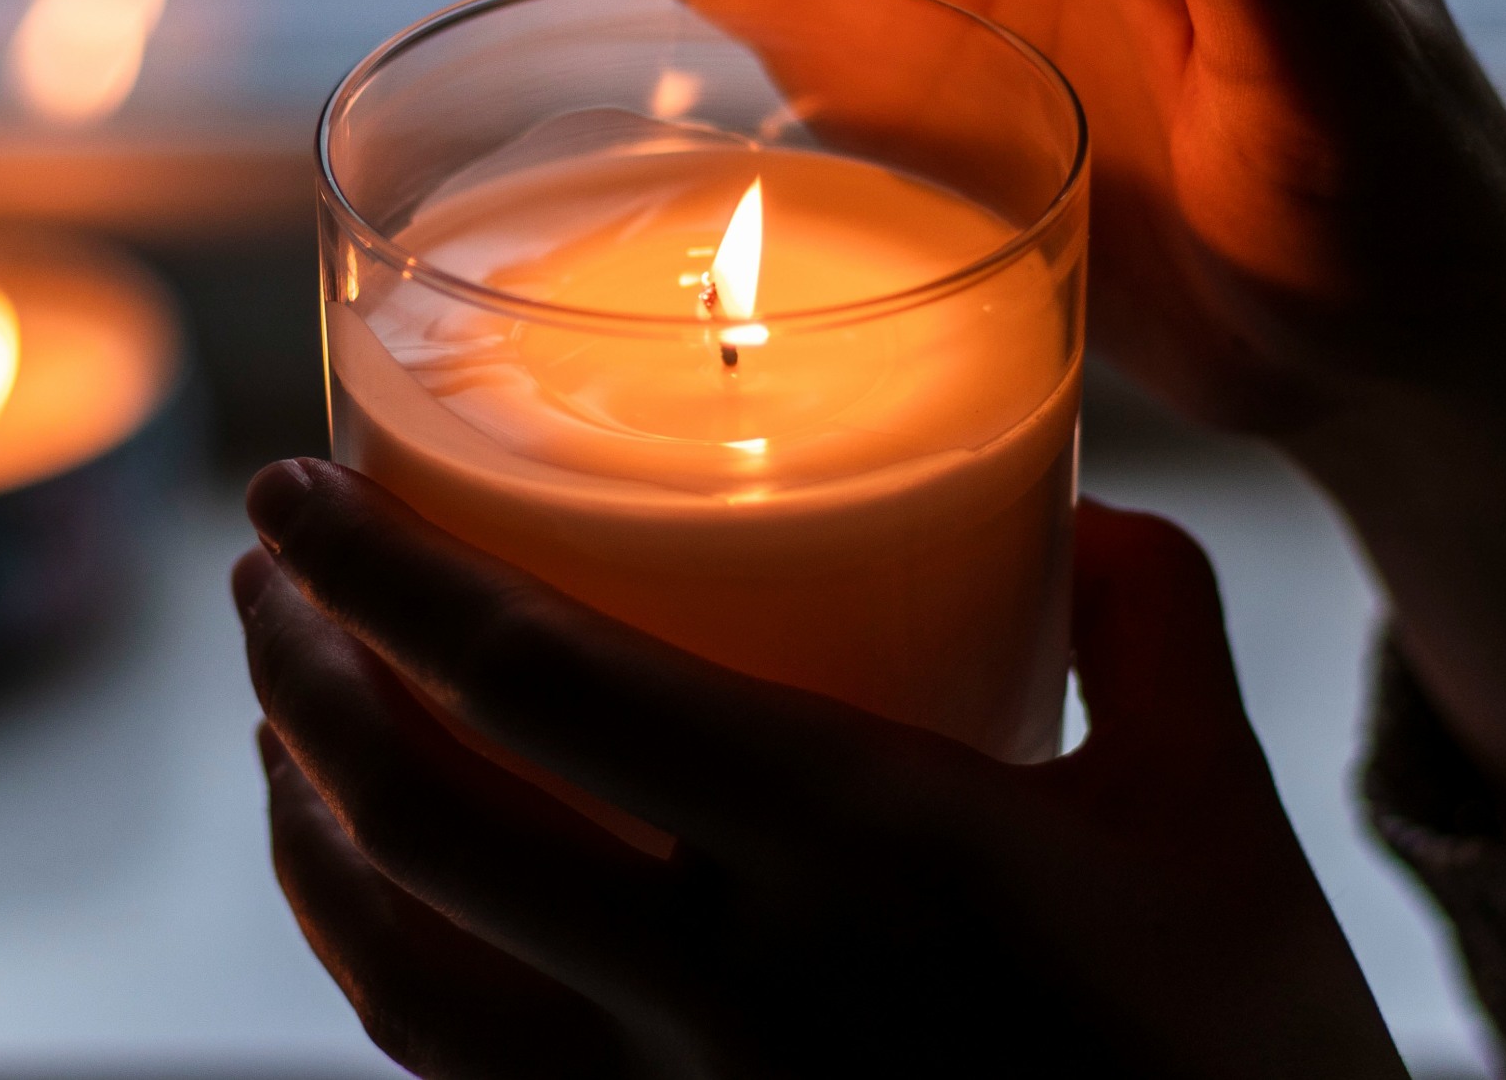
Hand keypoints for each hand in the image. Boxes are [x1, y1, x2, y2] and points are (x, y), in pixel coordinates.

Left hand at [236, 459, 1407, 1079]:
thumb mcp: (1225, 833)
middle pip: (421, 810)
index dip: (379, 570)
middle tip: (261, 578)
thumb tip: (1092, 518)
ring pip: (399, 965)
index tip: (290, 485)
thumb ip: (1152, 635)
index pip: (536, 676)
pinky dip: (368, 969)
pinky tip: (367, 905)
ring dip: (303, 824)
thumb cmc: (1243, 1072)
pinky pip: (449, 1079)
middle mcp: (727, 984)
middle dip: (303, 671)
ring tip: (278, 724)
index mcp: (858, 844)